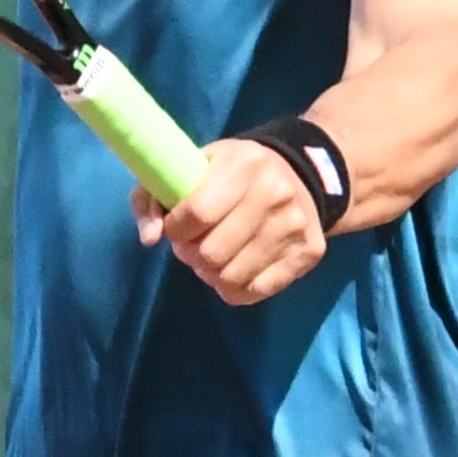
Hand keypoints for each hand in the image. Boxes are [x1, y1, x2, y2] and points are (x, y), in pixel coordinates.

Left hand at [131, 141, 325, 304]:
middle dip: (192, 255)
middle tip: (195, 244)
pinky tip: (236, 267)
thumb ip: (152, 197)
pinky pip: (256, 292)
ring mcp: (295, 226)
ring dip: (212, 274)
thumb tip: (149, 239)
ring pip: (232, 278)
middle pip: (212, 253)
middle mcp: (275, 194)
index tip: (176, 227)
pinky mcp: (308, 252)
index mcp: (243, 165)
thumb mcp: (190, 168)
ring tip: (215, 255)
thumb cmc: (231, 172)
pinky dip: (236, 288)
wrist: (300, 173)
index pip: (196, 213)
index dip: (176, 230)